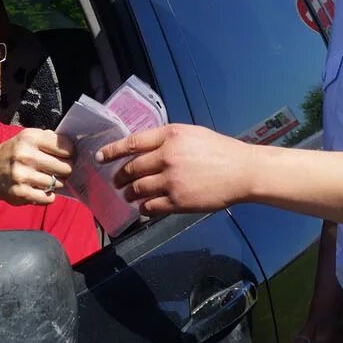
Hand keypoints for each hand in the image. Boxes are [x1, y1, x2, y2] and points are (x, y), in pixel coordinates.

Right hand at [0, 129, 75, 206]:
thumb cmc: (13, 154)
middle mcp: (26, 155)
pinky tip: (42, 190)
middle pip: (65, 167)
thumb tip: (73, 146)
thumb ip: (48, 139)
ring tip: (47, 179)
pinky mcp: (21, 193)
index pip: (66, 147)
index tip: (66, 156)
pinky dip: (49, 196)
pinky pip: (49, 198)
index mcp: (30, 138)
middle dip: (66, 170)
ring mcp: (23, 175)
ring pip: (58, 183)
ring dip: (56, 183)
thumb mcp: (26, 138)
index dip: (70, 153)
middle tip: (59, 170)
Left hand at [98, 123, 256, 214]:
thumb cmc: (220, 151)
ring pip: (138, 189)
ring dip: (129, 194)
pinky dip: (144, 208)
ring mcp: (172, 180)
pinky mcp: (178, 200)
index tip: (100, 157)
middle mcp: (167, 156)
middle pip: (131, 168)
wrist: (243, 171)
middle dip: (120, 177)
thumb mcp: (192, 134)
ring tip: (129, 195)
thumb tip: (143, 149)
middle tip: (118, 182)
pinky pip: (150, 206)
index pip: (132, 142)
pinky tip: (145, 207)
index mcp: (170, 135)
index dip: (112, 151)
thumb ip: (167, 140)